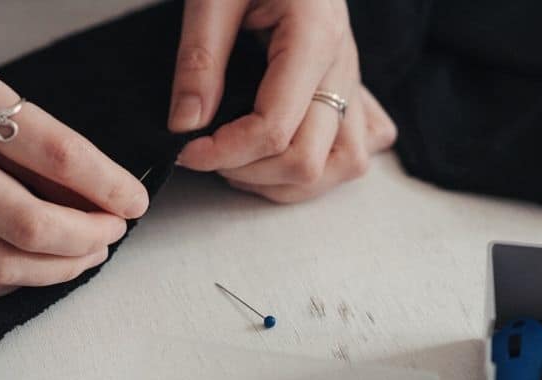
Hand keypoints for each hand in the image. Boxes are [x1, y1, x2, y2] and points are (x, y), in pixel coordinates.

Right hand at [0, 4, 147, 302]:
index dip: (108, 185)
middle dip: (88, 238)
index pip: (54, 153)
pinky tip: (33, 267)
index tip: (134, 199)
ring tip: (85, 253)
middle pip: (26, 224)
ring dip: (57, 269)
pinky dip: (10, 282)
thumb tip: (86, 188)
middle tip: (112, 230)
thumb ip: (22, 131)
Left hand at [169, 0, 396, 202]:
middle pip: (308, 161)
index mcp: (313, 37)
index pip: (275, 129)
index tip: (186, 150)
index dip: (224, 153)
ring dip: (286, 180)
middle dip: (249, 173)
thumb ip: (199, 61)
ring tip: (242, 161)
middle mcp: (342, 66)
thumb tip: (186, 125)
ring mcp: (352, 81)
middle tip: (208, 153)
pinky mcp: (351, 89)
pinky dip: (322, 166)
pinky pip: (356, 148)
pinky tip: (285, 151)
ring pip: (342, 166)